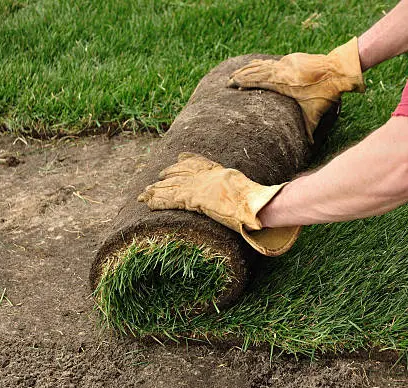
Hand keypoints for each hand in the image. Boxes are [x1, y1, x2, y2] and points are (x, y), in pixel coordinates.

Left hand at [138, 153, 300, 255]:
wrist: (254, 204)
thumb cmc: (259, 203)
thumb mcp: (254, 195)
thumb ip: (252, 198)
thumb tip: (265, 209)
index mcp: (220, 173)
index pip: (200, 163)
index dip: (188, 160)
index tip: (180, 157)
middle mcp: (207, 177)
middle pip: (182, 172)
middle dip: (169, 174)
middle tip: (158, 175)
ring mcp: (198, 187)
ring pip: (172, 185)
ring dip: (157, 189)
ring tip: (143, 193)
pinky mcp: (191, 198)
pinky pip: (169, 199)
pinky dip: (157, 200)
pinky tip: (147, 202)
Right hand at [228, 37, 364, 140]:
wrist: (338, 70)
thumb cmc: (326, 93)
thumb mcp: (315, 113)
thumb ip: (309, 130)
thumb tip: (309, 148)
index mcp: (281, 83)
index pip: (256, 80)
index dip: (242, 81)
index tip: (231, 84)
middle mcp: (281, 70)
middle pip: (255, 71)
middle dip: (240, 75)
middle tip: (228, 80)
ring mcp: (286, 62)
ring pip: (262, 64)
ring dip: (249, 68)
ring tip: (237, 72)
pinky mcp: (293, 58)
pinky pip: (272, 61)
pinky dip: (262, 64)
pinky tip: (256, 65)